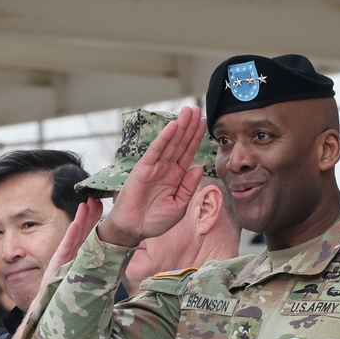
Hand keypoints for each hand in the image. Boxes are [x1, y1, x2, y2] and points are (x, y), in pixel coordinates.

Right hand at [37, 197, 102, 299]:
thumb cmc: (69, 296)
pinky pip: (66, 248)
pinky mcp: (57, 264)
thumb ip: (96, 267)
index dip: (95, 220)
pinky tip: (76, 223)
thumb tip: (114, 258)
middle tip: (96, 198)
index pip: (90, 234)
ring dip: (81, 219)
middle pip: (83, 231)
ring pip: (75, 235)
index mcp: (82, 256)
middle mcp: (74, 255)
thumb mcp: (86, 278)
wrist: (53, 309)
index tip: (103, 205)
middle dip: (89, 214)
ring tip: (86, 204)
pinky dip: (71, 235)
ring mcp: (65, 258)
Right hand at [101, 106, 205, 247]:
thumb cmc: (155, 220)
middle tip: (197, 109)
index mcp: (177, 176)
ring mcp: (155, 167)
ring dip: (179, 127)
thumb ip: (188, 188)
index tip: (205, 122)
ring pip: (170, 143)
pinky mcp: (143, 169)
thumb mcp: (179, 206)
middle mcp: (167, 168)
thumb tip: (198, 168)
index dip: (196, 138)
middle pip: (181, 143)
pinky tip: (172, 127)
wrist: (134, 229)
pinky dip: (164, 139)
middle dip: (190, 126)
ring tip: (187, 112)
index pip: (189, 153)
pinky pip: (155, 151)